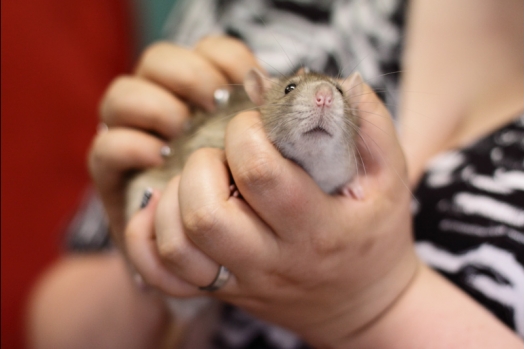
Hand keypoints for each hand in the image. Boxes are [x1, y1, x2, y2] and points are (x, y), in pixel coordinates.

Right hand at [88, 36, 260, 248]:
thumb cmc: (246, 210)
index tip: (249, 83)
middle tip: (213, 102)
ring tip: (181, 127)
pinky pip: (104, 149)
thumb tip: (273, 103)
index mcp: (202, 98)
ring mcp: (135, 140)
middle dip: (188, 74)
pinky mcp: (115, 178)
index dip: (225, 56)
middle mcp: (164, 111)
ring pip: (121, 96)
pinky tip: (158, 158)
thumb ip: (268, 134)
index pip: (207, 50)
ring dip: (154, 105)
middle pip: (157, 61)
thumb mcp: (266, 169)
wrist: (208, 261)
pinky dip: (129, 146)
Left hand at [126, 82, 419, 346]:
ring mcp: (242, 281)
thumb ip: (369, 124)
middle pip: (206, 216)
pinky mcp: (222, 293)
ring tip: (197, 182)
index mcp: (317, 228)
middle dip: (201, 167)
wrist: (363, 306)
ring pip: (177, 246)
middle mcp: (273, 260)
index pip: (260, 174)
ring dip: (171, 200)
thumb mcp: (390, 179)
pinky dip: (147, 239)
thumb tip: (338, 81)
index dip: (245, 134)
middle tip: (222, 155)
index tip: (253, 123)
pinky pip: (161, 276)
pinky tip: (165, 212)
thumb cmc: (375, 235)